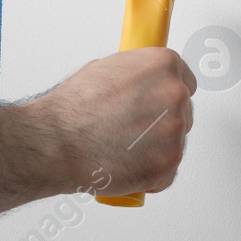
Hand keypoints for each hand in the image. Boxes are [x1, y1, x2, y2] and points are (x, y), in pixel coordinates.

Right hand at [0, 47, 196, 223]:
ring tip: (122, 149)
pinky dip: (150, 175)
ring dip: (156, 149)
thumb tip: (145, 82)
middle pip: (183, 112)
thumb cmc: (73, 109)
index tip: (157, 105)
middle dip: (161, 122)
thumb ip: (138, 74)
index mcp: (164, 65)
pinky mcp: (168, 163)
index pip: (186, 80)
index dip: (166, 95)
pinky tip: (126, 166)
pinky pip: (167, 172)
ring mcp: (175, 130)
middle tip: (131, 131)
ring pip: (175, 142)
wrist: (54, 142)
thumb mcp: (107, 69)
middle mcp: (175, 94)